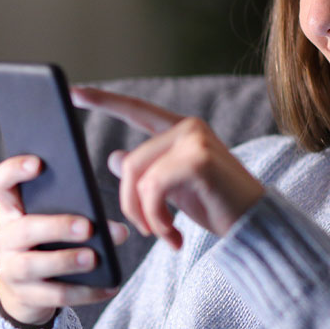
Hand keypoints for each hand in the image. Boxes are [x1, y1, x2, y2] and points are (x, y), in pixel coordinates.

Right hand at [0, 155, 128, 326]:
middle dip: (57, 226)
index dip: (14, 170)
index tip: (39, 163)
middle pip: (25, 229)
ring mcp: (11, 269)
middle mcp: (5, 238)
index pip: (0, 184)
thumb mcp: (53, 223)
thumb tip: (118, 230)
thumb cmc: (48, 244)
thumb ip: (79, 214)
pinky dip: (86, 292)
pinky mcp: (26, 296)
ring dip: (66, 261)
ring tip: (94, 258)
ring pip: (33, 265)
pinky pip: (55, 295)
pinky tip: (110, 287)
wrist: (25, 292)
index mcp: (12, 211)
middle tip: (88, 227)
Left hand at [72, 86, 264, 249]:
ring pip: (138, 177)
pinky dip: (157, 220)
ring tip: (164, 235)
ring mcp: (193, 140)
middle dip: (129, 204)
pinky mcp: (196, 159)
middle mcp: (188, 127)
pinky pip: (153, 190)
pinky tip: (174, 236)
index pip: (136, 110)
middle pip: (130, 162)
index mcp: (182, 130)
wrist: (256, 227)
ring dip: (145, 215)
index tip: (73, 93)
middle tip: (146, 231)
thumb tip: (112, 157)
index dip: (104, 101)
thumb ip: (147, 171)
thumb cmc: (219, 208)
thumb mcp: (175, 189)